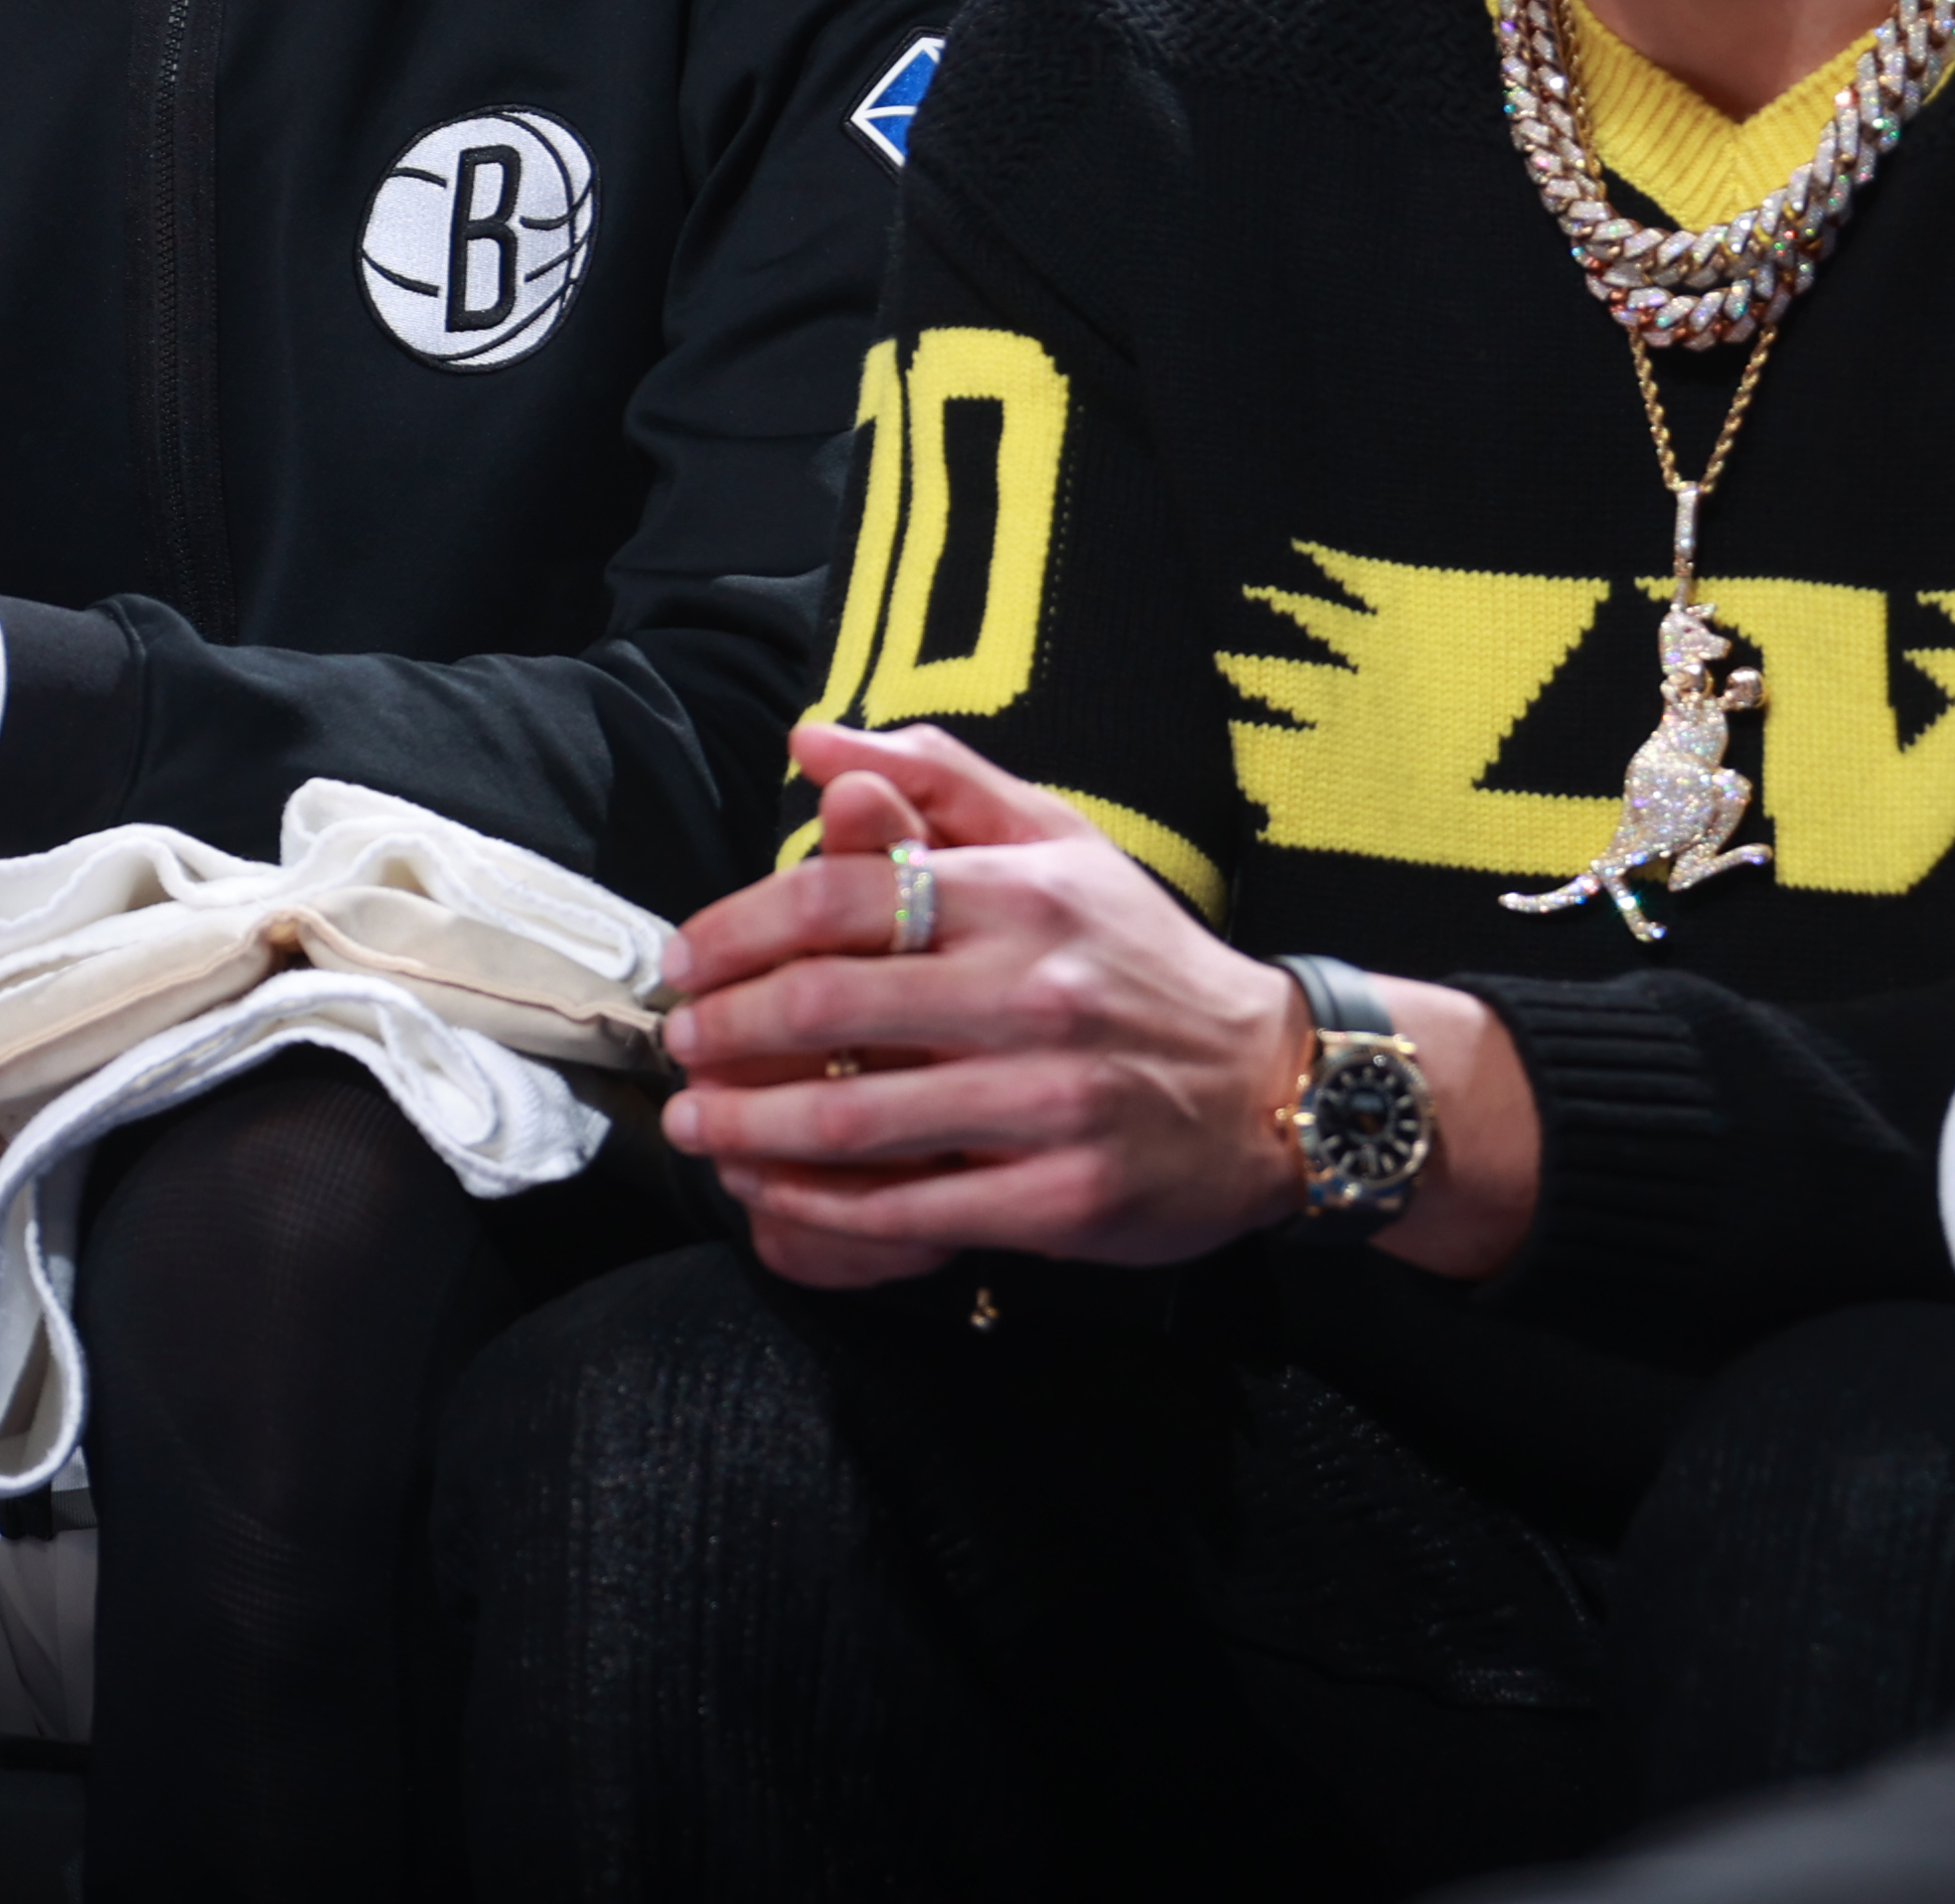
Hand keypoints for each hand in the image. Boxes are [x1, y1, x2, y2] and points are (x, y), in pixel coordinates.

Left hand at [662, 724, 1322, 1284]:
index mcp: (1021, 897)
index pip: (839, 897)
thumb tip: (810, 744)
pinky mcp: (1058, 1199)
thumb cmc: (1140, 957)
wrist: (1276, 1087)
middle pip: (828, 1008)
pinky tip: (767, 1191)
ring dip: (747, 1127)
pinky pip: (905, 1210)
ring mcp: (1047, 1102)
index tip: (686, 961)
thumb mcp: (1057, 839)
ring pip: (853, 1119)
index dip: (736, 931)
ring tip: (696, 1124)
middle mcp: (1033, 993)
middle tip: (678, 1047)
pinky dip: (815, 1205)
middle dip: (725, 1031)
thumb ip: (936, 776)